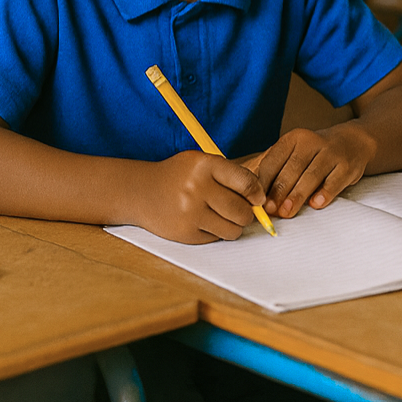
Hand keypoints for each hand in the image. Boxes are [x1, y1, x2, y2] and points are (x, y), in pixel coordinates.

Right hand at [137, 151, 265, 243]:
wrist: (141, 191)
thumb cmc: (179, 176)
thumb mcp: (201, 163)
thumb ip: (230, 175)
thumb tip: (260, 200)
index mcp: (204, 165)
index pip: (246, 182)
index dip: (257, 193)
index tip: (257, 198)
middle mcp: (197, 188)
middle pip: (242, 211)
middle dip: (246, 214)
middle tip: (238, 210)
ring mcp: (190, 213)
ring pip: (232, 230)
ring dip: (232, 226)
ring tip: (221, 217)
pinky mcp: (186, 233)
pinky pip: (216, 239)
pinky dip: (215, 233)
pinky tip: (203, 221)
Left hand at [249, 125, 372, 217]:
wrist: (353, 143)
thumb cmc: (315, 154)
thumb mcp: (295, 153)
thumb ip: (276, 170)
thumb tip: (253, 195)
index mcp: (293, 138)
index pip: (273, 160)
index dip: (263, 182)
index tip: (256, 200)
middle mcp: (311, 141)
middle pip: (291, 169)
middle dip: (279, 191)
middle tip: (270, 210)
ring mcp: (331, 152)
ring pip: (311, 175)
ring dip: (297, 195)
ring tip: (287, 212)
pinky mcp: (347, 165)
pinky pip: (334, 181)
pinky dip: (324, 193)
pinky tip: (315, 204)